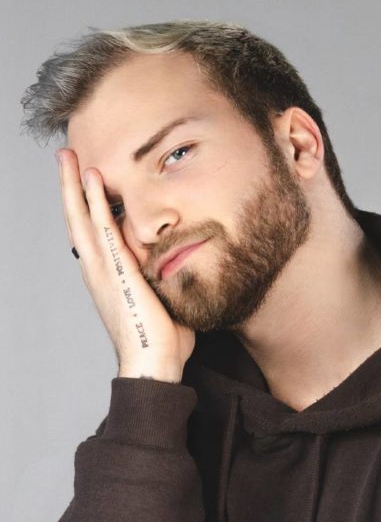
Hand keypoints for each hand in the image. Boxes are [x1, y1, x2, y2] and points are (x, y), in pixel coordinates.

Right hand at [56, 148, 195, 382]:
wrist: (155, 364)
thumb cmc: (160, 337)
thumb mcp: (159, 297)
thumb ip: (160, 274)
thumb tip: (174, 259)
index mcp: (107, 275)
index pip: (91, 231)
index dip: (84, 204)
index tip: (85, 179)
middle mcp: (98, 269)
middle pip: (77, 219)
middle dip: (70, 187)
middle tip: (65, 157)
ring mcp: (103, 269)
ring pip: (82, 219)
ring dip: (75, 185)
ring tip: (69, 157)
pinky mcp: (117, 271)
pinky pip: (103, 229)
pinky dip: (94, 203)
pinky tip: (92, 178)